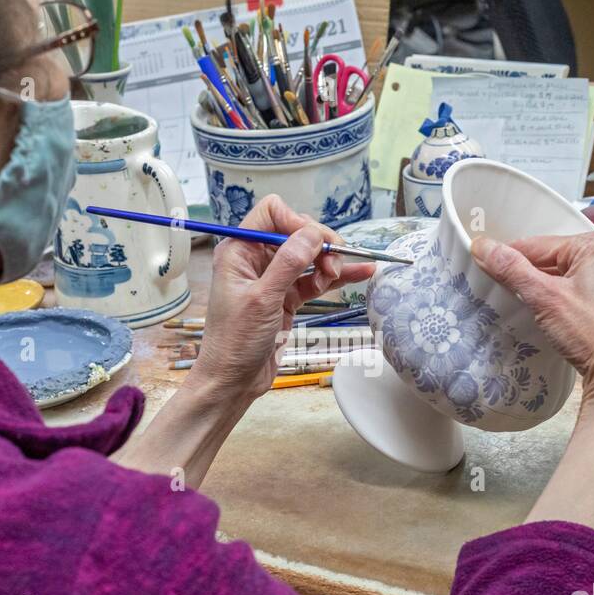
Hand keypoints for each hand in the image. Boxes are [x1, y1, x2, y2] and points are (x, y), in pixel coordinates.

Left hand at [190, 195, 373, 403]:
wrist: (233, 381)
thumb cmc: (235, 342)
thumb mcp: (262, 300)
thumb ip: (288, 264)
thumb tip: (311, 233)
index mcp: (239, 251)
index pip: (272, 213)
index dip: (297, 222)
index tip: (315, 243)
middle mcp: (256, 259)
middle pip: (297, 233)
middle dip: (319, 243)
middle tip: (333, 263)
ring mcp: (273, 278)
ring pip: (310, 256)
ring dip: (329, 261)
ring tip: (342, 272)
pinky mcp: (287, 297)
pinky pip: (315, 279)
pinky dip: (335, 277)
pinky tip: (359, 273)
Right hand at [471, 230, 593, 415]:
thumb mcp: (544, 297)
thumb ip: (512, 269)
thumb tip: (486, 248)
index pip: (536, 244)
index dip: (508, 258)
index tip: (486, 268)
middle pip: (550, 258)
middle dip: (527, 275)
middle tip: (507, 293)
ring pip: (562, 275)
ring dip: (542, 289)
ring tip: (530, 308)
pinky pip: (574, 289)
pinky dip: (558, 298)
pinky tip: (550, 316)